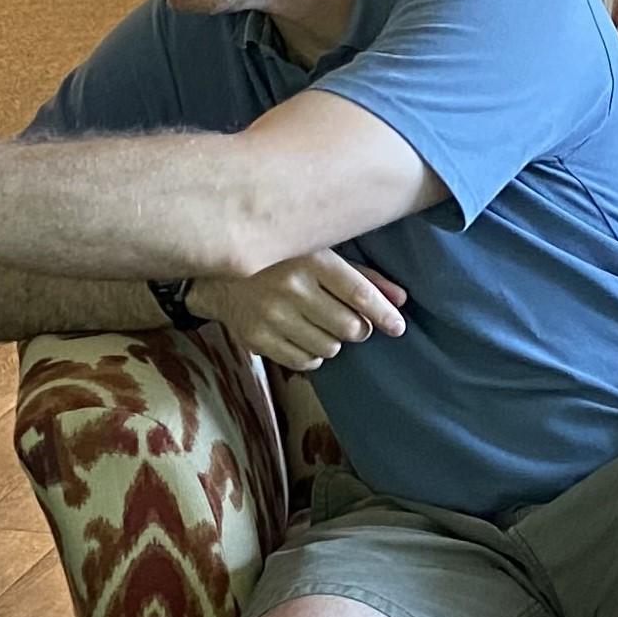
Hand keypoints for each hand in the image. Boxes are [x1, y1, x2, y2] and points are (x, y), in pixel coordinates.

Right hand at [193, 249, 408, 371]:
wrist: (216, 274)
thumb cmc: (281, 260)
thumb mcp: (320, 254)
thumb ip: (362, 276)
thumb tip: (401, 299)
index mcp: (311, 259)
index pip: (359, 294)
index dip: (384, 315)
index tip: (398, 327)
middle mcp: (291, 287)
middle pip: (350, 327)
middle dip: (358, 328)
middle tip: (351, 321)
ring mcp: (271, 316)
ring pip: (329, 348)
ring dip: (334, 341)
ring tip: (321, 325)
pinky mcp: (256, 338)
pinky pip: (304, 363)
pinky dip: (313, 356)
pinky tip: (304, 337)